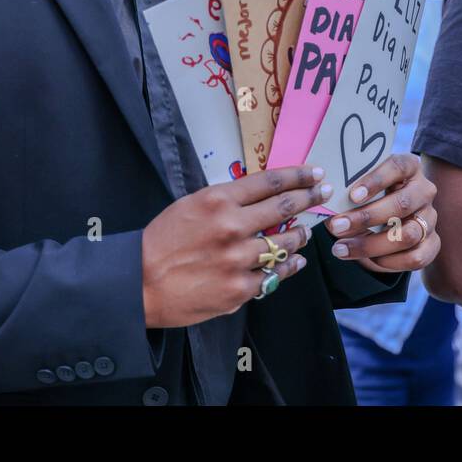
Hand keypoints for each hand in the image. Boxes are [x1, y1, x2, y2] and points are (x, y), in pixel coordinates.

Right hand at [141, 166, 333, 327]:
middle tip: (323, 192)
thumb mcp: (190, 206)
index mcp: (218, 201)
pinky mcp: (239, 289)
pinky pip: (275, 275)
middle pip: (285, 207)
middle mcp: (232, 227)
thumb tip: (260, 196)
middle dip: (310, 198)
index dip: (298, 176)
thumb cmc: (161, 242)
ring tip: (305, 232)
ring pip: (286, 243)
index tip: (314, 173)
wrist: (138, 284)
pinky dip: (288, 266)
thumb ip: (225, 201)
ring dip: (300, 235)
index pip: (269, 182)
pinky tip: (294, 261)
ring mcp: (238, 260)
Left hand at [324, 153, 439, 274]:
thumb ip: (350, 191)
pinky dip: (389, 262)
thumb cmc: (371, 196)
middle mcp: (424, 190)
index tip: (352, 196)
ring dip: (371, 245)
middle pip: (401, 204)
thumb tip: (325, 202)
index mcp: (410, 167)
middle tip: (336, 226)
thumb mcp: (363, 186)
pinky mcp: (433, 243)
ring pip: (407, 234)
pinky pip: (416, 257)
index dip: (376, 181)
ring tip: (341, 248)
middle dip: (366, 218)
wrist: (393, 218)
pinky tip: (366, 260)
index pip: (398, 167)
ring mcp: (430, 218)